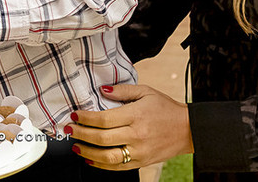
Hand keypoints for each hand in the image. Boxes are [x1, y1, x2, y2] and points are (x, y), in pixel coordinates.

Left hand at [69, 84, 192, 169]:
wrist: (188, 129)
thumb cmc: (166, 108)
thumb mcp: (146, 91)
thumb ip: (122, 90)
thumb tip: (102, 90)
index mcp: (136, 115)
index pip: (104, 119)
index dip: (85, 118)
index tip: (75, 115)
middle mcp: (136, 135)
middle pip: (101, 138)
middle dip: (81, 134)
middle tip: (69, 129)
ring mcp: (139, 151)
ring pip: (107, 156)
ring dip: (87, 152)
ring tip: (75, 146)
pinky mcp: (141, 162)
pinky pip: (117, 167)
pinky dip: (101, 165)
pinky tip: (91, 159)